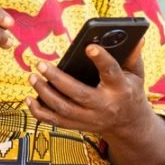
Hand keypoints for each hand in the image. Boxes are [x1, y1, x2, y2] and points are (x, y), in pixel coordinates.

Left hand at [25, 40, 149, 136]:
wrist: (130, 124)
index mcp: (120, 89)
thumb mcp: (136, 75)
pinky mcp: (79, 126)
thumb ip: (133, 57)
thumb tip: (135, 38)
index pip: (111, 73)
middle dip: (57, 79)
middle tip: (40, 64)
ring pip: (64, 109)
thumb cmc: (129, 91)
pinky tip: (28, 99)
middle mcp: (105, 106)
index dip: (101, 59)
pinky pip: (56, 122)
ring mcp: (91, 119)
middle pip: (79, 94)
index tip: (89, 47)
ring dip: (45, 93)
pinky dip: (40, 112)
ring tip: (32, 76)